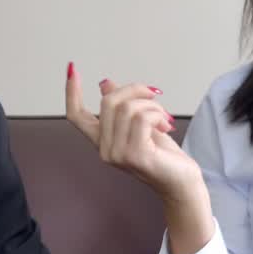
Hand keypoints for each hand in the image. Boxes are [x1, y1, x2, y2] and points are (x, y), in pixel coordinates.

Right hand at [64, 62, 203, 202]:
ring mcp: (118, 154)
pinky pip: (142, 118)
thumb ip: (121, 106)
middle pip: (108, 102)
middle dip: (134, 90)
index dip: (71, 92)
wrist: (181, 182)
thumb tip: (105, 84)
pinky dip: (157, 115)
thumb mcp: (140, 124)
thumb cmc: (163, 155)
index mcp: (103, 141)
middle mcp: (105, 150)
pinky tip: (165, 125)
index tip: (72, 70)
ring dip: (151, 105)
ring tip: (163, 117)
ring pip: (127, 108)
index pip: (76, 116)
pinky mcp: (135, 155)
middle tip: (154, 95)